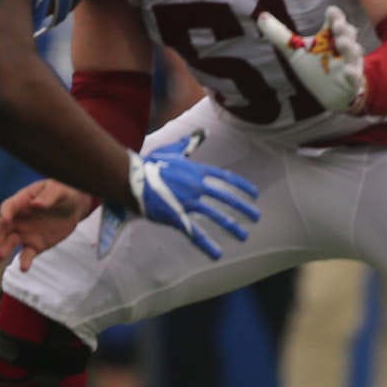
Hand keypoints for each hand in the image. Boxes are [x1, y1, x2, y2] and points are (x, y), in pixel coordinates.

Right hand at [0, 179, 95, 270]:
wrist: (76, 207)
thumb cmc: (65, 193)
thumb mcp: (60, 189)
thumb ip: (49, 196)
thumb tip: (36, 204)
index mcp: (22, 201)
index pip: (9, 207)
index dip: (6, 212)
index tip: (7, 218)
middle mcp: (19, 219)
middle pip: (1, 227)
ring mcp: (25, 233)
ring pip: (9, 242)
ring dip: (3, 250)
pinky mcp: (35, 245)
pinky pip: (26, 254)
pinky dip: (24, 261)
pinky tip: (24, 268)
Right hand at [108, 130, 260, 259]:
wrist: (129, 177)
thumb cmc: (147, 164)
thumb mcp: (172, 150)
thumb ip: (188, 143)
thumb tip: (202, 132)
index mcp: (196, 172)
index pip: (225, 179)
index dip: (241, 186)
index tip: (255, 194)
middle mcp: (196, 187)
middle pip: (225, 198)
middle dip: (243, 208)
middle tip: (257, 217)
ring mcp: (187, 202)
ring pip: (215, 216)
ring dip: (232, 226)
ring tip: (245, 236)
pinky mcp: (176, 216)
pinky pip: (194, 233)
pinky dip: (207, 245)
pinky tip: (217, 255)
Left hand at [256, 5, 366, 113]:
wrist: (330, 95)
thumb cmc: (315, 68)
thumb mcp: (295, 51)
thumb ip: (279, 35)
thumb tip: (261, 16)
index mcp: (330, 37)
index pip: (335, 21)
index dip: (335, 16)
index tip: (331, 12)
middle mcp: (342, 48)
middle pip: (348, 33)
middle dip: (343, 28)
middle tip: (336, 25)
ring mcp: (349, 63)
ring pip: (353, 52)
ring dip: (349, 46)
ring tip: (340, 42)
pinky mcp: (352, 81)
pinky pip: (355, 76)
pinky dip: (353, 73)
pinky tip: (348, 71)